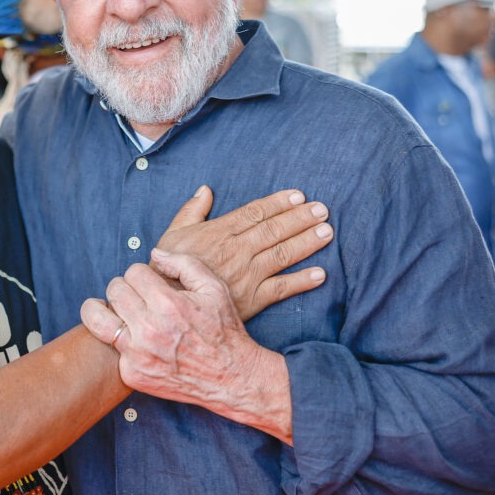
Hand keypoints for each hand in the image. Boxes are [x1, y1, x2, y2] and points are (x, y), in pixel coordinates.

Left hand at [81, 251, 291, 441]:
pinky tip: (136, 340)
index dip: (142, 274)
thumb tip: (154, 254)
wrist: (231, 377)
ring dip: (101, 310)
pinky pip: (112, 348)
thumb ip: (183, 263)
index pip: (133, 272)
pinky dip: (121, 342)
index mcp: (168, 304)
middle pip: (115, 290)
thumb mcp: (213, 288)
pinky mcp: (133, 374)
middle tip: (138, 297)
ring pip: (96, 319)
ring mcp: (138, 354)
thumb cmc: (224, 330)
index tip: (151, 283)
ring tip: (111, 309)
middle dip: (126, 288)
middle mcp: (149, 329)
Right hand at [155, 186, 329, 320]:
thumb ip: (191, 211)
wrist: (168, 304)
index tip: (299, 196)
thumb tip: (205, 190)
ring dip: (307, 242)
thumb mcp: (173, 234)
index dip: (279, 203)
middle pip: (274, 230)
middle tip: (322, 209)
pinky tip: (321, 274)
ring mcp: (246, 275)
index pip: (255, 212)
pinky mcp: (251, 300)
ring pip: (282, 254)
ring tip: (327, 232)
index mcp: (219, 232)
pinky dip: (302, 281)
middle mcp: (237, 251)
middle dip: (300, 218)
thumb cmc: (167, 269)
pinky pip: (281, 289)